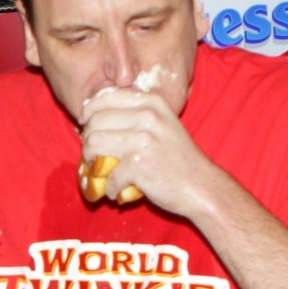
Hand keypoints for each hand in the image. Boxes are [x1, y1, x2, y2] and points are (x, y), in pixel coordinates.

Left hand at [78, 86, 225, 218]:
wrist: (201, 185)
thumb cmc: (178, 157)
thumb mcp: (162, 123)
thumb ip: (135, 114)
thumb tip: (93, 114)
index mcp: (151, 102)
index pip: (105, 98)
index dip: (89, 113)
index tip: (86, 126)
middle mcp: (147, 116)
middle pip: (94, 122)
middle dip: (88, 140)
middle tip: (94, 155)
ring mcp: (143, 140)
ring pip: (93, 144)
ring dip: (91, 162)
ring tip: (100, 170)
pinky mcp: (139, 165)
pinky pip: (108, 175)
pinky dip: (110, 187)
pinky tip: (117, 190)